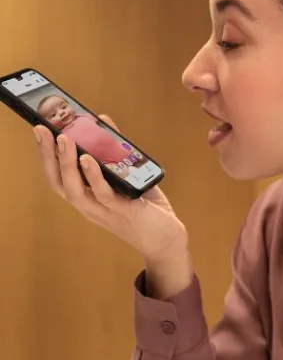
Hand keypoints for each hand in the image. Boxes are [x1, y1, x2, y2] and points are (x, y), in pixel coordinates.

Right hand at [34, 115, 186, 263]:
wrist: (166, 238)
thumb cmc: (146, 207)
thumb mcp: (128, 175)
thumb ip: (115, 151)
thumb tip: (102, 121)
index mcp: (87, 197)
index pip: (58, 176)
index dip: (47, 155)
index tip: (40, 130)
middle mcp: (89, 205)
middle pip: (59, 182)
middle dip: (47, 156)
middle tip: (42, 129)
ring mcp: (104, 210)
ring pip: (75, 189)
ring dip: (67, 164)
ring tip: (63, 140)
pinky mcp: (123, 212)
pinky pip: (103, 194)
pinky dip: (93, 176)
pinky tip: (88, 160)